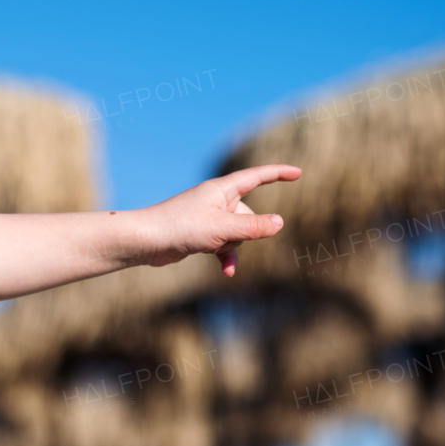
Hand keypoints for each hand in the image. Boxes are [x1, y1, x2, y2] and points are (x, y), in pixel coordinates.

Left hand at [142, 164, 301, 276]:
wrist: (146, 241)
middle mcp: (215, 200)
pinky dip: (226, 257)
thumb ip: (253, 227)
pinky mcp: (201, 234)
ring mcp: (208, 218)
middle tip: (218, 235)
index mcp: (221, 189)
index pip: (256, 177)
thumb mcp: (222, 229)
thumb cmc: (180, 228)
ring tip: (210, 247)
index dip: (278, 174)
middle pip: (248, 215)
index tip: (297, 173)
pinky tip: (226, 272)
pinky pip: (225, 246)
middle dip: (243, 231)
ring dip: (231, 246)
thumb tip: (279, 223)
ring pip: (237, 233)